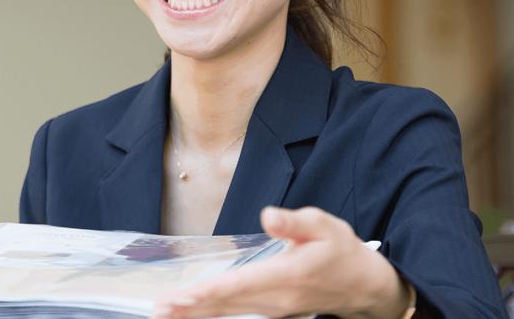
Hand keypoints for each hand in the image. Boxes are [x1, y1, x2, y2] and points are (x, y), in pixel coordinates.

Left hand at [152, 206, 410, 318]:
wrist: (364, 285)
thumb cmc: (341, 250)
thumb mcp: (324, 226)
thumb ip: (295, 222)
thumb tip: (267, 215)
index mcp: (288, 275)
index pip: (242, 284)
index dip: (212, 290)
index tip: (185, 295)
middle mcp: (278, 298)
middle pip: (228, 304)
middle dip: (192, 307)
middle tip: (160, 310)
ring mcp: (275, 308)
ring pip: (229, 312)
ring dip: (197, 313)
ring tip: (166, 313)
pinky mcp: (273, 310)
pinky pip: (236, 312)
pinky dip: (212, 313)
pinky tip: (193, 312)